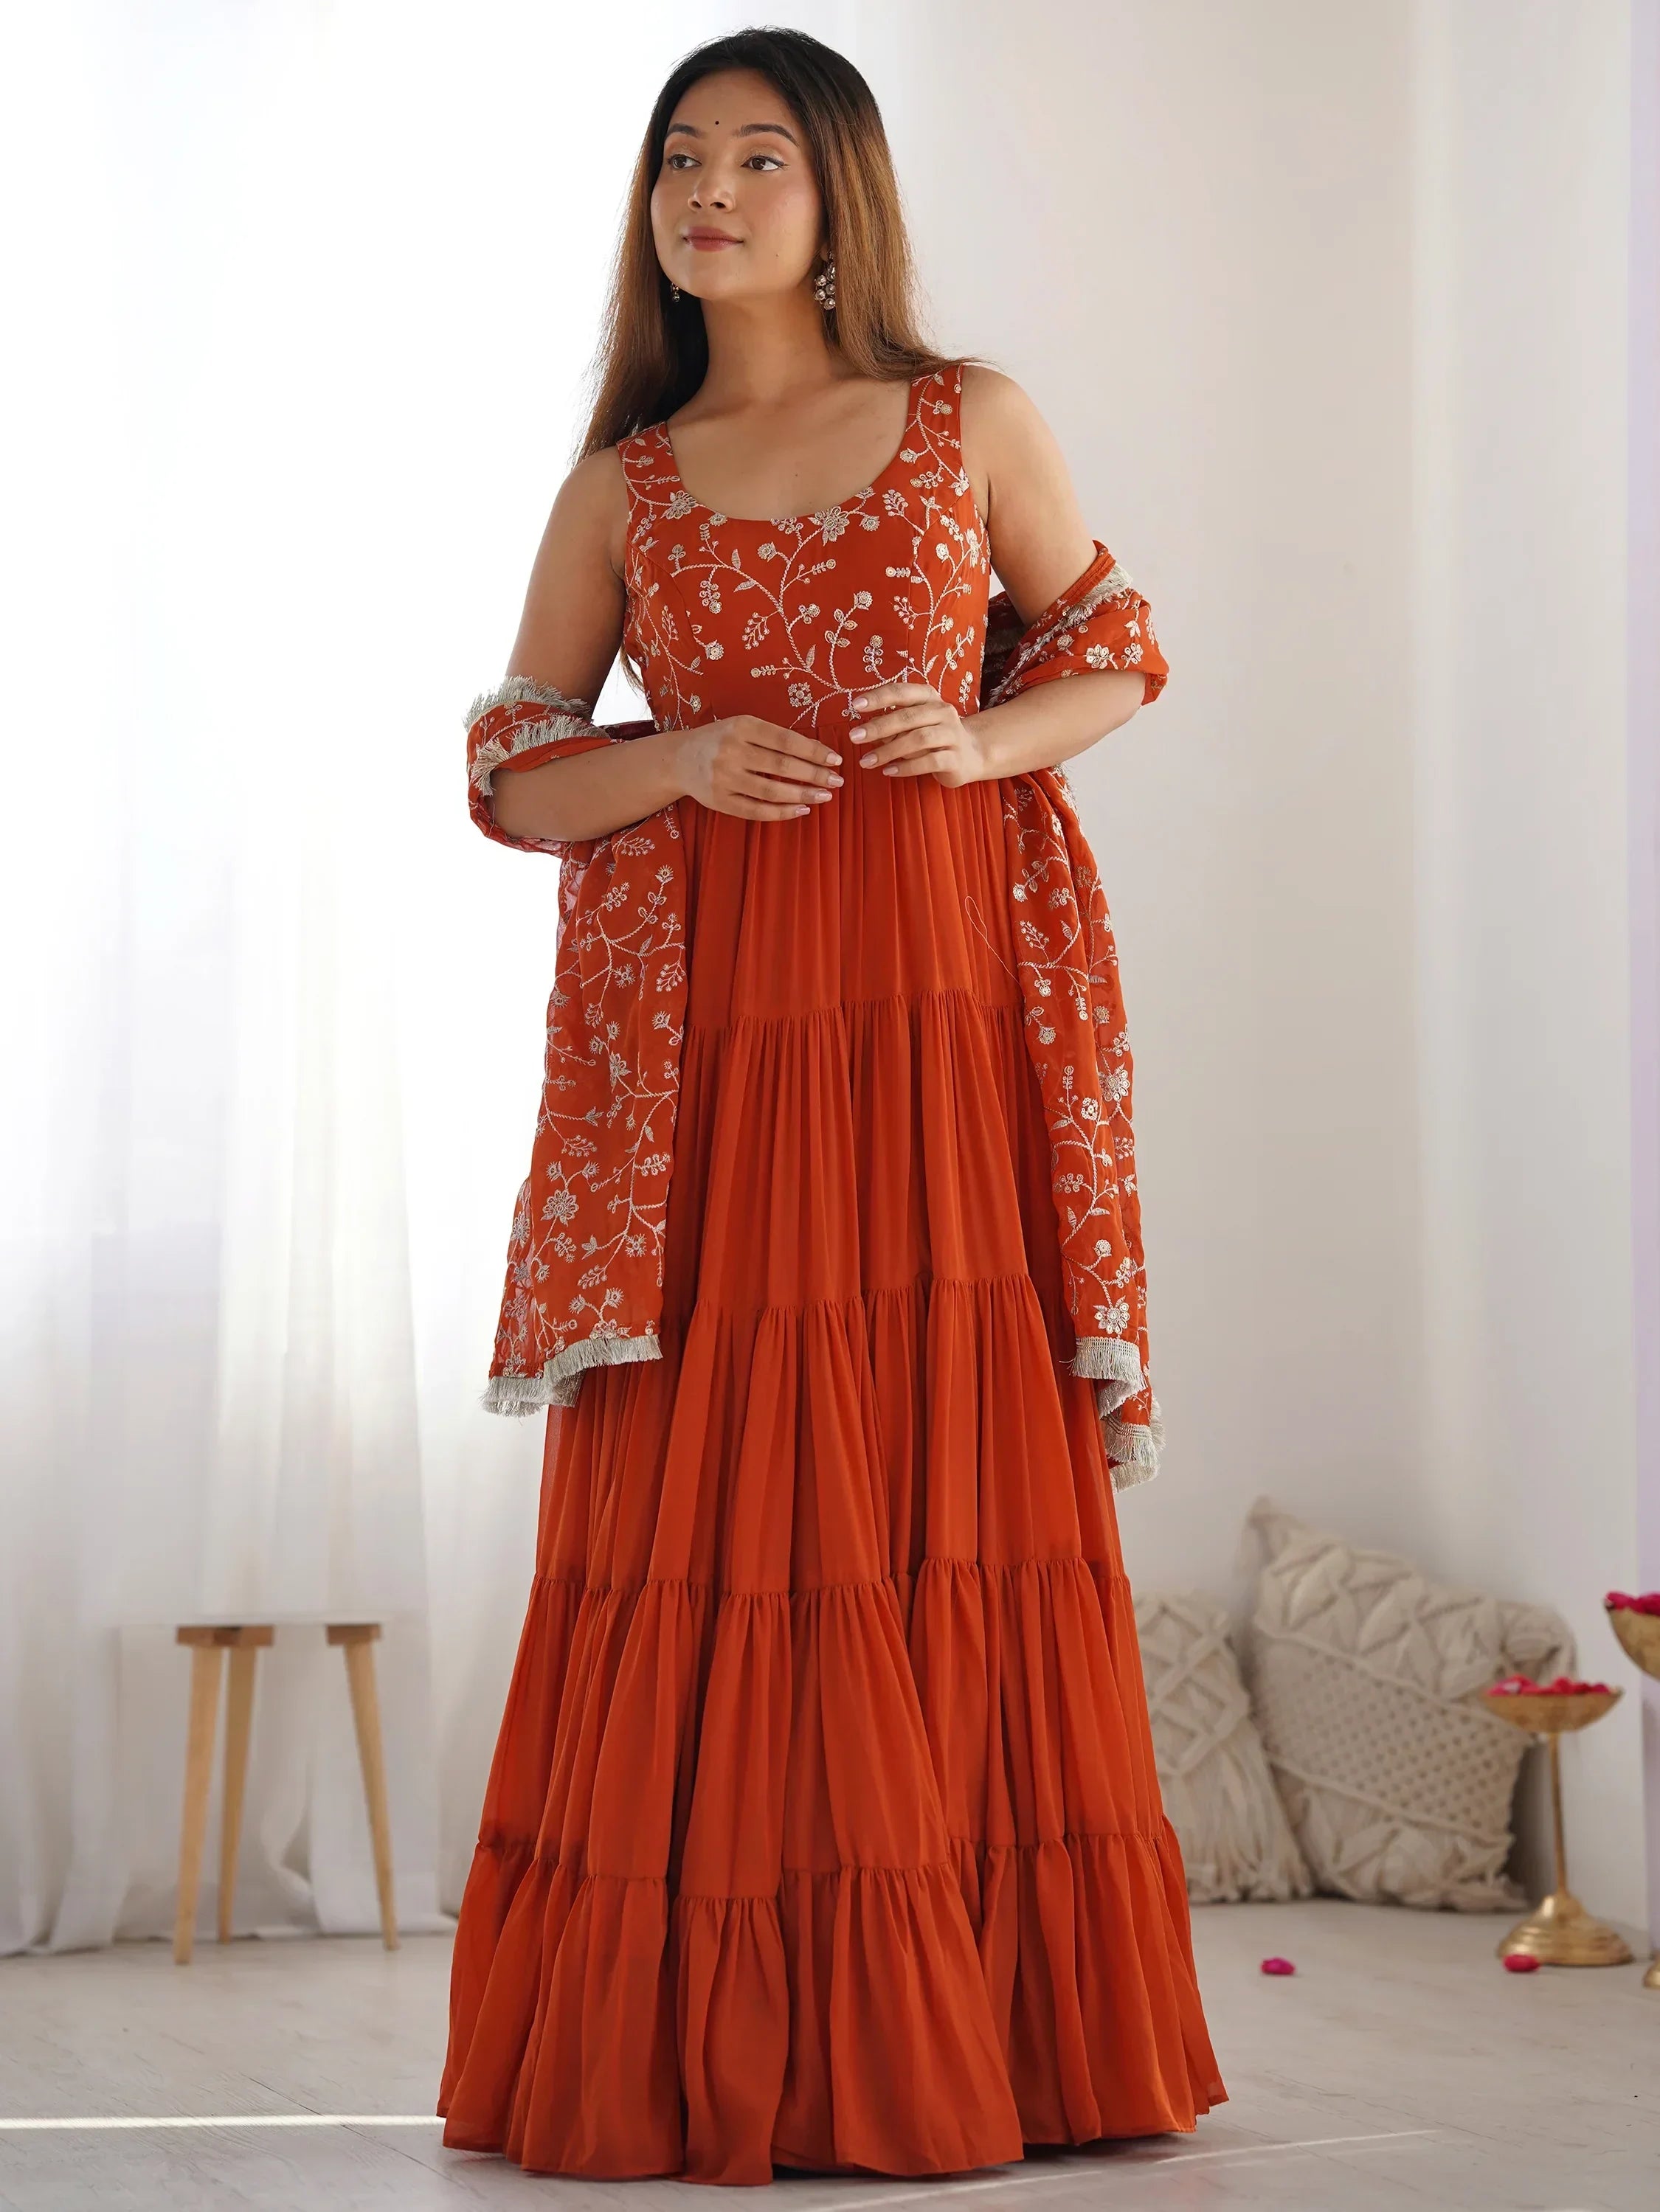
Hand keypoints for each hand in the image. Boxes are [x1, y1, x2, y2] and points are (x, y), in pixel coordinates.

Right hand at [675, 714, 844, 821]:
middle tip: (837, 781)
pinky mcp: (719, 801)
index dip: (814, 751)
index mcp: (741, 726)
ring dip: (802, 795)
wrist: (680, 759)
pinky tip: (801, 810)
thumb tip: (817, 754)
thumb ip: (773, 737)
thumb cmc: (721, 739)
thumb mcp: (743, 726)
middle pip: (782, 766)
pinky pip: (756, 811)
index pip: (786, 740)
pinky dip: (782, 812)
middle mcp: (731, 751)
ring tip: (824, 797)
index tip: (835, 759)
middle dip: (814, 775)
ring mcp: (724, 778)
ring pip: (771, 791)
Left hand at [844, 680, 991, 786]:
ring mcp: (952, 734)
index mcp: (930, 698)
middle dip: (878, 727)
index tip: (856, 705)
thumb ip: (892, 725)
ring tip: (866, 761)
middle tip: (854, 737)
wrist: (971, 754)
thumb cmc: (934, 737)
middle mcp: (943, 712)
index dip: (878, 697)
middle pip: (907, 717)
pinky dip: (906, 767)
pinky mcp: (956, 758)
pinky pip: (929, 762)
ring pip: (918, 739)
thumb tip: (867, 728)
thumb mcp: (913, 726)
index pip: (902, 692)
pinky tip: (888, 771)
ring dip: (888, 750)